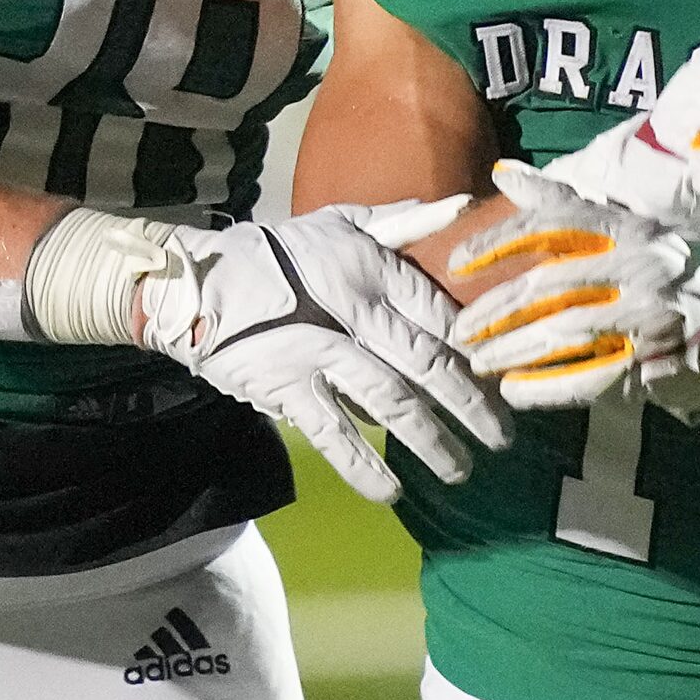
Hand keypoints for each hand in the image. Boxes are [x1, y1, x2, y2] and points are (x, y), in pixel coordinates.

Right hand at [127, 202, 513, 501]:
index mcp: (369, 270)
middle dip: (470, 403)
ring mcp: (320, 353)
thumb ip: (396, 222)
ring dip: (430, 441)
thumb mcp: (335, 222)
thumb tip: (452, 207)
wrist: (199, 284)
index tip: (499, 374)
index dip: (473, 346)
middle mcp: (354, 312)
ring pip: (391, 402)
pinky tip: (389, 491)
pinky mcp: (288, 387)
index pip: (437, 311)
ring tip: (457, 469)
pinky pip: (333, 433)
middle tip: (499, 436)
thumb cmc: (273, 254)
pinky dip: (363, 465)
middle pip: (427, 362)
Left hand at [447, 163, 699, 410]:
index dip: (498, 242)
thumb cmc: (657, 276)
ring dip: (514, 350)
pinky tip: (515, 390)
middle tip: (460, 331)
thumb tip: (503, 172)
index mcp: (628, 226)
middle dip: (496, 310)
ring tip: (479, 362)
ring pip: (566, 332)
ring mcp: (653, 313)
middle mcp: (643, 262)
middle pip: (550, 284)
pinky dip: (548, 387)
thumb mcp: (619, 231)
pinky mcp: (659, 360)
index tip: (456, 264)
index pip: (553, 224)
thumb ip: (561, 207)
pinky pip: (591, 377)